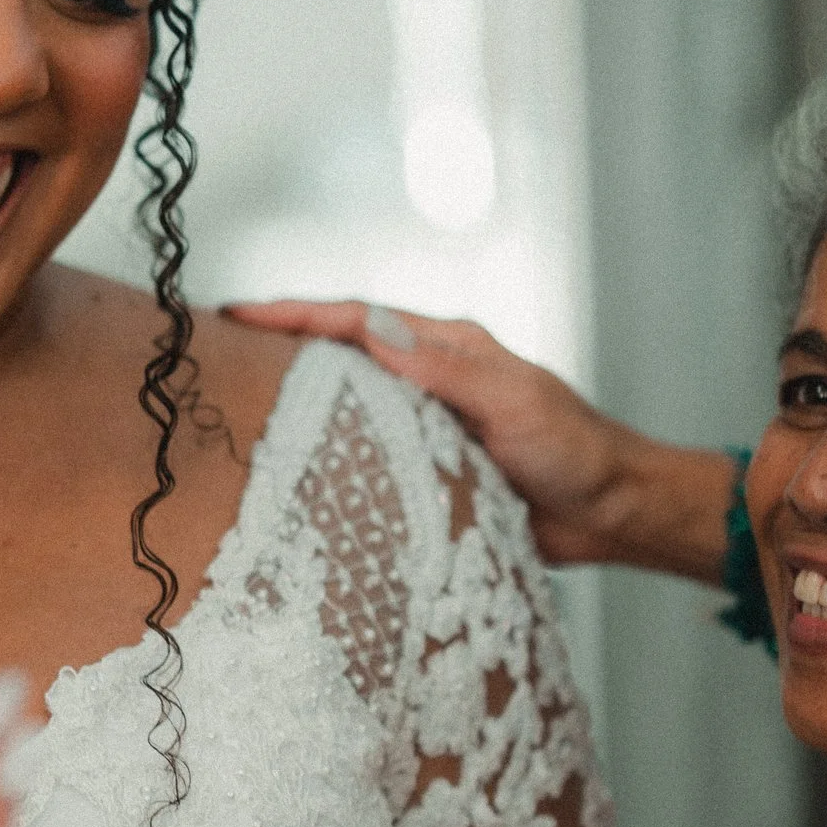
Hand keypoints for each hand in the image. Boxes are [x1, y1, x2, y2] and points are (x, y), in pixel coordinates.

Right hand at [225, 299, 735, 583]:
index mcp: (447, 347)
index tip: (236, 314)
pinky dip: (325, 454)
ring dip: (293, 398)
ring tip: (231, 402)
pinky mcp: (426, 470)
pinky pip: (364, 455)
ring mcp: (424, 424)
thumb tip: (375, 328)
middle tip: (215, 349)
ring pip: (345, 404)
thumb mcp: (515, 402)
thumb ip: (448, 370)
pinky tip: (290, 469)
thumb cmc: (575, 452)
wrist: (611, 513)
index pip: (356, 319)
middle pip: (338, 353)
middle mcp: (427, 379)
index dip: (294, 315)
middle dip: (277, 346)